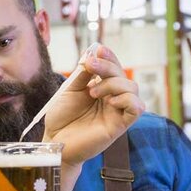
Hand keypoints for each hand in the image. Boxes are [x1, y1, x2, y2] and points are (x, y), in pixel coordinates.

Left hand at [42, 45, 143, 165]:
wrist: (54, 141)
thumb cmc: (61, 118)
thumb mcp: (70, 90)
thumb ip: (83, 74)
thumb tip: (92, 55)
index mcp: (102, 89)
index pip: (114, 68)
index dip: (110, 57)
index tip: (99, 49)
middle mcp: (112, 99)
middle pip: (123, 76)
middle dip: (108, 66)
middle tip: (90, 66)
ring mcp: (116, 112)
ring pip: (133, 88)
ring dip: (114, 83)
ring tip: (93, 92)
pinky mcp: (119, 126)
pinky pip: (136, 109)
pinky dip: (128, 100)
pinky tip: (110, 101)